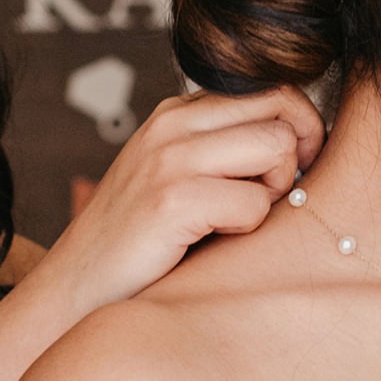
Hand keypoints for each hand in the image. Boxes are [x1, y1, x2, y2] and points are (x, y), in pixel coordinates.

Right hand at [25, 87, 323, 318]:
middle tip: (274, 196)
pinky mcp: (171, 199)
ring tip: (238, 220)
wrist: (75, 291)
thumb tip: (305, 142)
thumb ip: (225, 151)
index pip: (271, 88)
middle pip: (283, 106)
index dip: (300, 127)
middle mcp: (172, 124)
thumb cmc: (142, 245)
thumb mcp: (179, 178)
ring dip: (274, 191)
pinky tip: (211, 242)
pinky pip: (255, 203)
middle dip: (297, 154)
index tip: (294, 168)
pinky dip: (247, 229)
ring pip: (277, 145)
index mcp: (177, 113)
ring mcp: (169, 158)